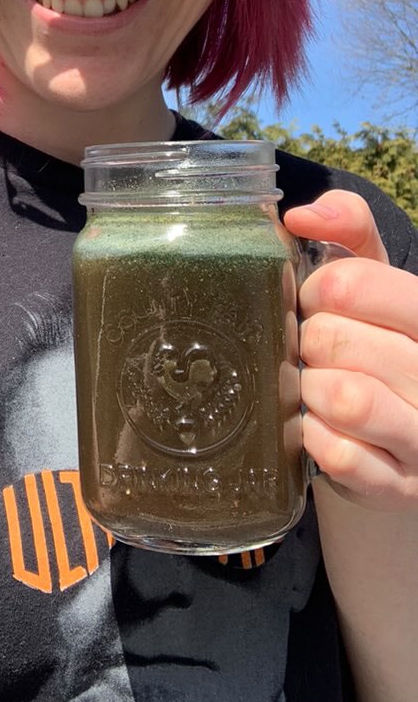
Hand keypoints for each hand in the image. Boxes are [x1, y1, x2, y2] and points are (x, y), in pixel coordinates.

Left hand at [284, 189, 417, 511]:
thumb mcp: (376, 280)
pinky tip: (321, 429)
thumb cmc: (379, 343)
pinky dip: (315, 438)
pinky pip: (338, 455)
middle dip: (307, 341)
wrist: (400, 440)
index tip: (317, 302)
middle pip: (333, 338)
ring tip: (316, 387)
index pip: (351, 280)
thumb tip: (300, 215)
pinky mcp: (402, 486)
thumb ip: (348, 231)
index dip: (315, 289)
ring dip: (309, 389)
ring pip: (343, 397)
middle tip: (314, 350)